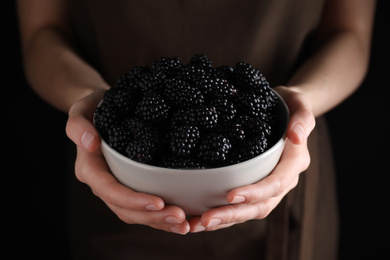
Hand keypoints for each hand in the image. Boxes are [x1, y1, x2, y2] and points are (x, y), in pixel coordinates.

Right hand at [65, 90, 189, 233]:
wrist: (103, 110)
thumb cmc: (94, 108)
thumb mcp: (81, 109)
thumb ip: (78, 125)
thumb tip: (91, 143)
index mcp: (90, 170)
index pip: (110, 191)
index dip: (133, 200)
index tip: (159, 201)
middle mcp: (104, 184)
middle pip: (126, 210)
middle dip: (153, 217)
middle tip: (180, 218)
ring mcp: (118, 188)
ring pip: (137, 214)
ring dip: (161, 222)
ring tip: (186, 224)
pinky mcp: (132, 187)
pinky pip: (145, 208)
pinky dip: (162, 216)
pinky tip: (184, 218)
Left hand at [188, 86, 315, 231]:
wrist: (285, 110)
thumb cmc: (289, 105)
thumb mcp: (299, 103)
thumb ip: (303, 117)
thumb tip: (296, 135)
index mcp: (293, 163)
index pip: (274, 184)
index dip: (254, 193)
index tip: (230, 196)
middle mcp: (283, 180)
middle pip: (259, 206)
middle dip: (232, 215)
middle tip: (206, 220)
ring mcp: (269, 187)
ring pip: (249, 211)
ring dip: (224, 220)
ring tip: (197, 224)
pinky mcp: (256, 186)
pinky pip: (241, 206)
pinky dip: (223, 214)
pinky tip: (201, 217)